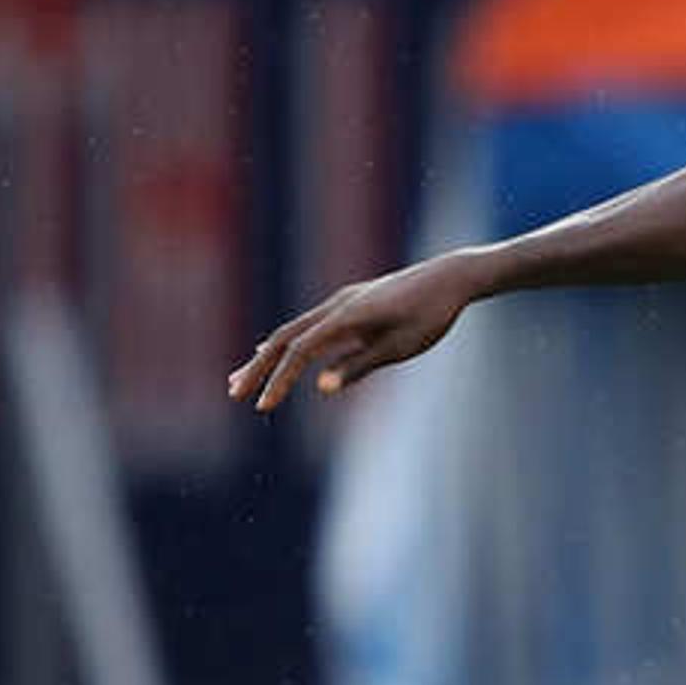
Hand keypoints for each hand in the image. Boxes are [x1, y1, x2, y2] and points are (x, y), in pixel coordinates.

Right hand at [229, 251, 488, 410]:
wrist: (451, 277)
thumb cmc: (431, 315)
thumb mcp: (400, 347)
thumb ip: (360, 366)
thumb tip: (321, 388)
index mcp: (346, 317)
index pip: (299, 352)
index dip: (279, 381)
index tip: (262, 407)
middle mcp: (336, 306)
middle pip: (284, 338)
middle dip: (258, 368)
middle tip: (234, 393)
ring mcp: (341, 302)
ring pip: (293, 330)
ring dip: (266, 356)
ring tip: (242, 379)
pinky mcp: (350, 303)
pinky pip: (307, 325)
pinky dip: (286, 342)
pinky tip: (272, 351)